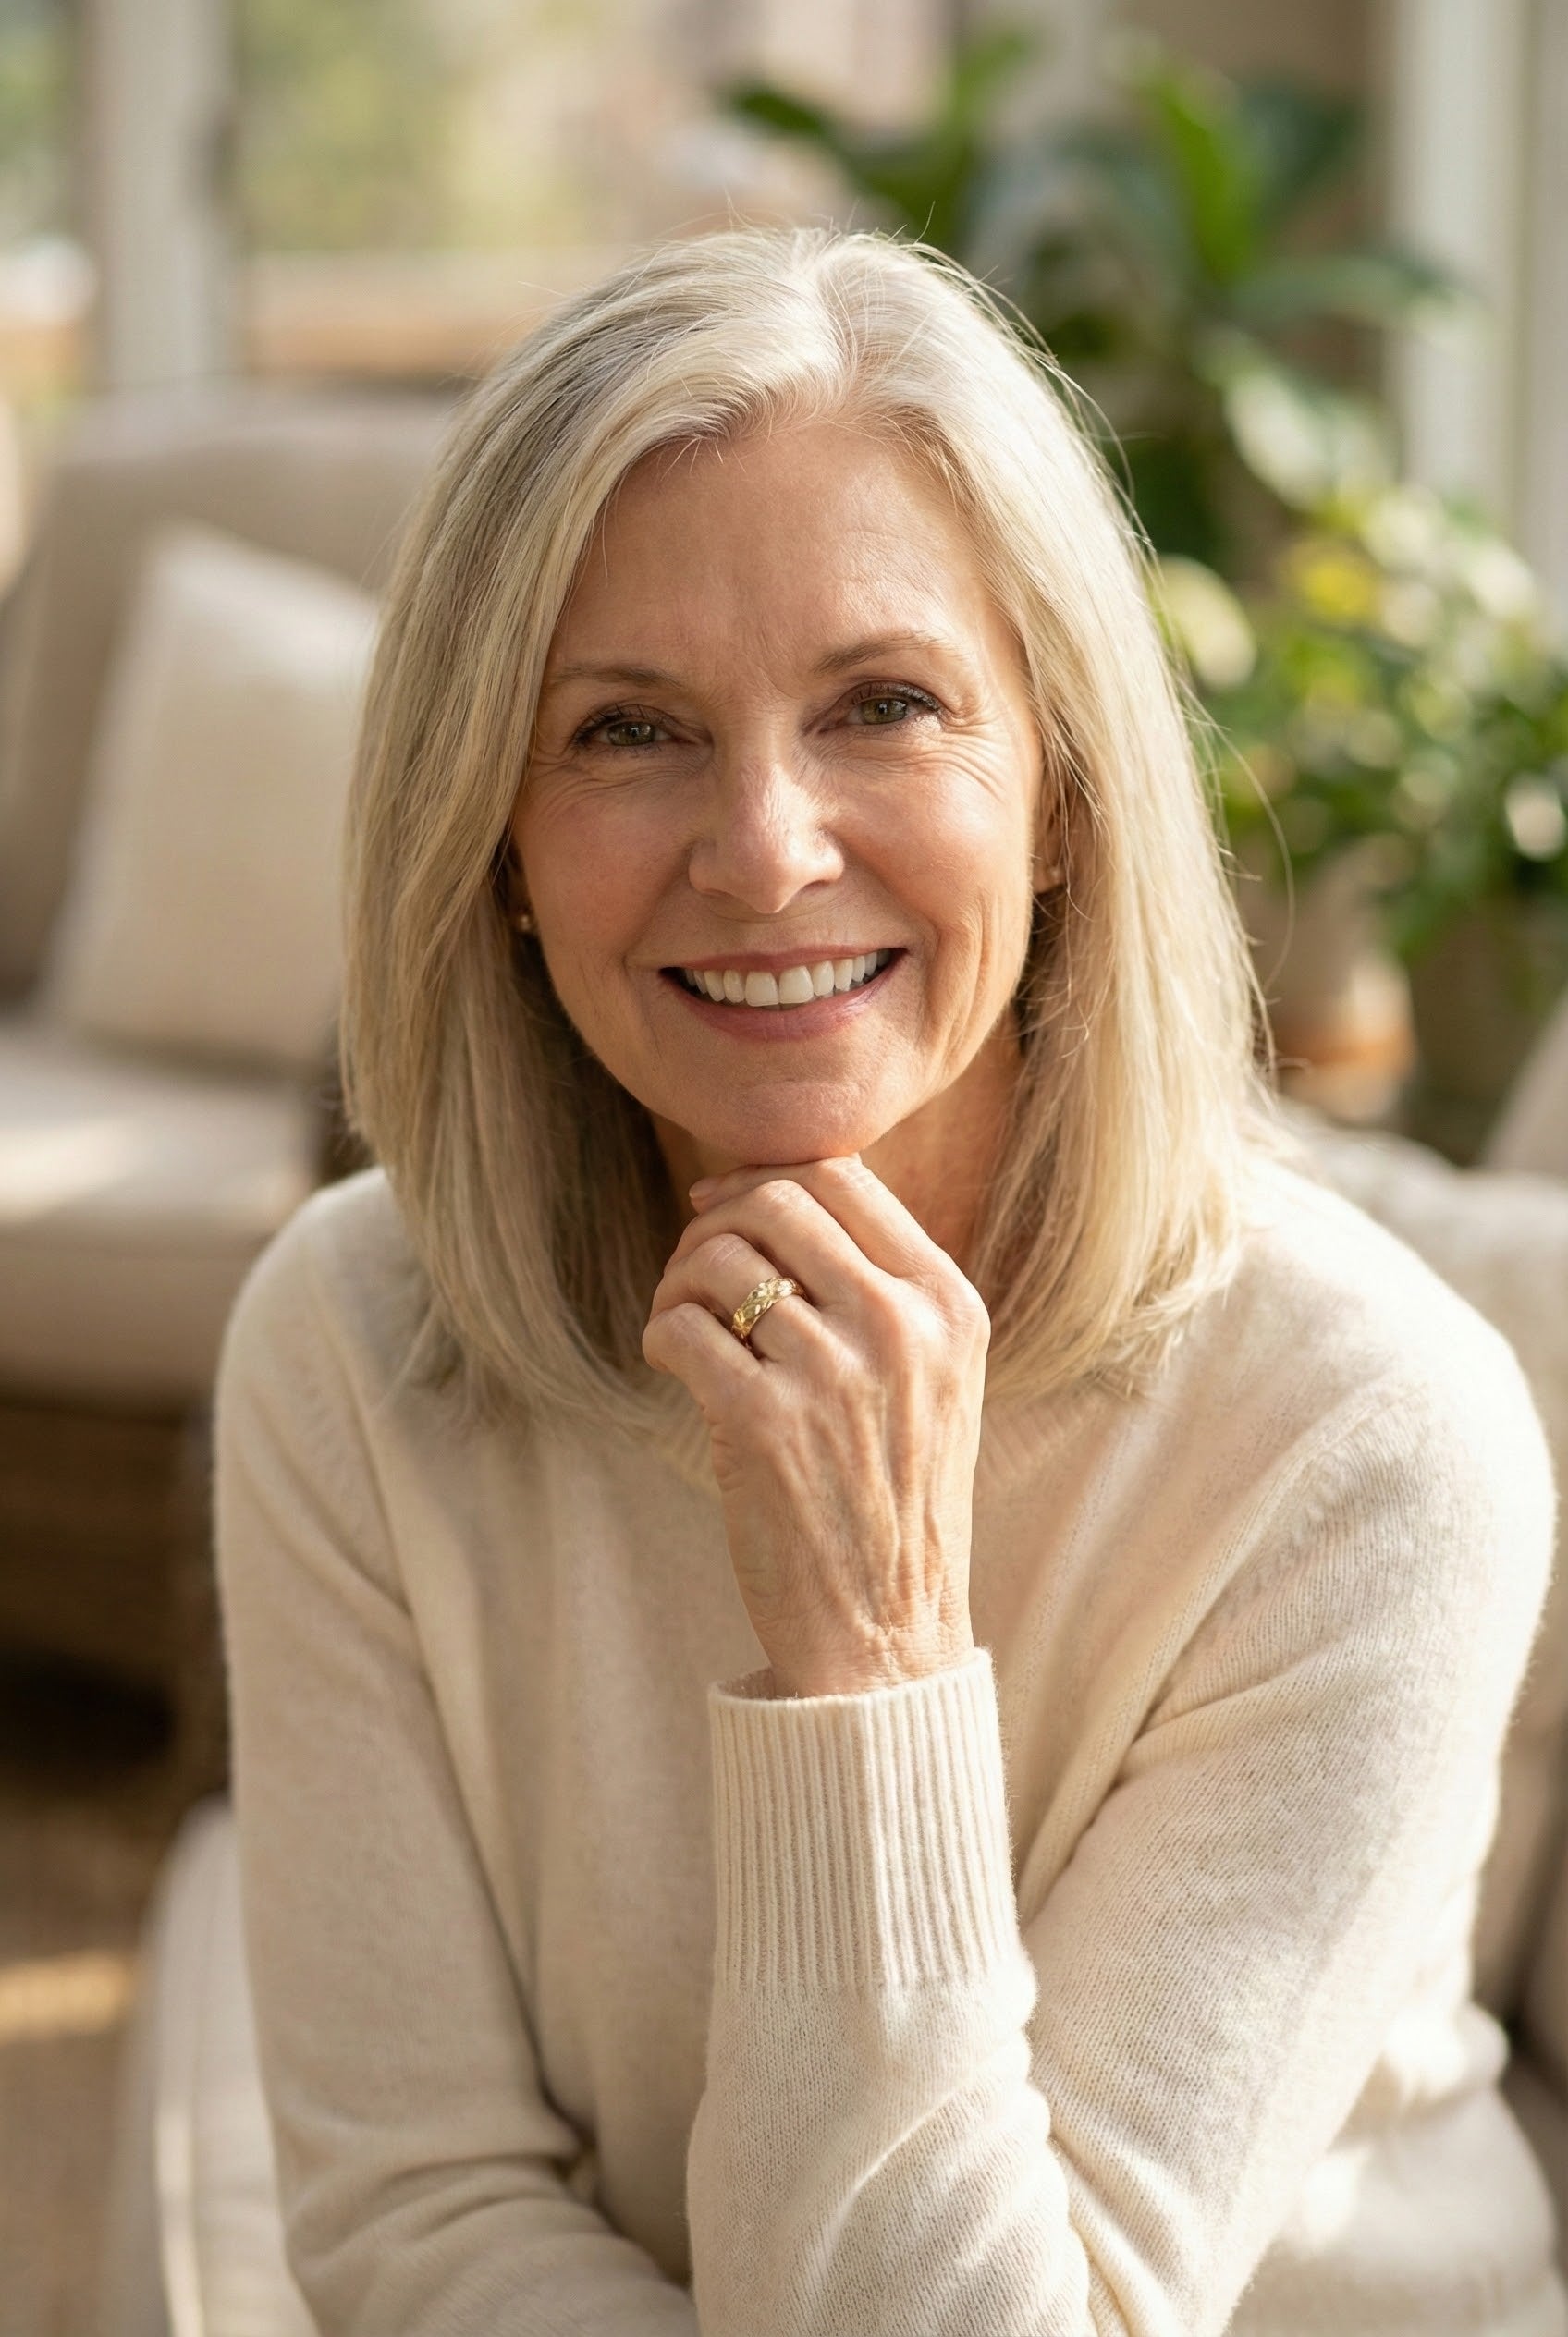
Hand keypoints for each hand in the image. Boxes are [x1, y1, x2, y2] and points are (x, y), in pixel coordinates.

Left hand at [642, 1157, 986, 1697]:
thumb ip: (879, 1288)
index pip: (844, 1177)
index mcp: (948, 1304)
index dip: (764, 1175)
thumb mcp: (930, 1380)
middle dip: (713, 1221)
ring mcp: (836, 1374)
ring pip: (720, 1259)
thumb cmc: (891, 1501)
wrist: (887, 1636)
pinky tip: (671, 1364)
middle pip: (776, 1202)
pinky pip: (680, 1327)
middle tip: (691, 1268)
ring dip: (678, 1280)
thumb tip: (770, 1194)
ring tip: (681, 1323)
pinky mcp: (767, 1424)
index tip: (721, 1204)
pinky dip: (659, 1333)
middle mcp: (901, 1327)